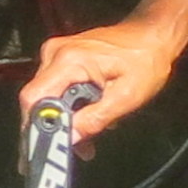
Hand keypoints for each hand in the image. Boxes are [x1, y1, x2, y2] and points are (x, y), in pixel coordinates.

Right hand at [20, 16, 181, 142]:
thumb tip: (68, 138)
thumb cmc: (146, 61)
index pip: (34, 98)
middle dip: (52, 128)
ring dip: (60, 121)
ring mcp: (55, 55)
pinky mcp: (60, 59)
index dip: (36, 126)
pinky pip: (53, 90)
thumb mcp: (127, 97)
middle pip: (36, 100)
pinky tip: (83, 121)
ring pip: (44, 98)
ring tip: (86, 138)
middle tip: (70, 151)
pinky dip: (65, 109)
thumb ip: (95, 119)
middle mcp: (55, 54)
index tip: (44, 150)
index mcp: (70, 60)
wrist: (153, 36)